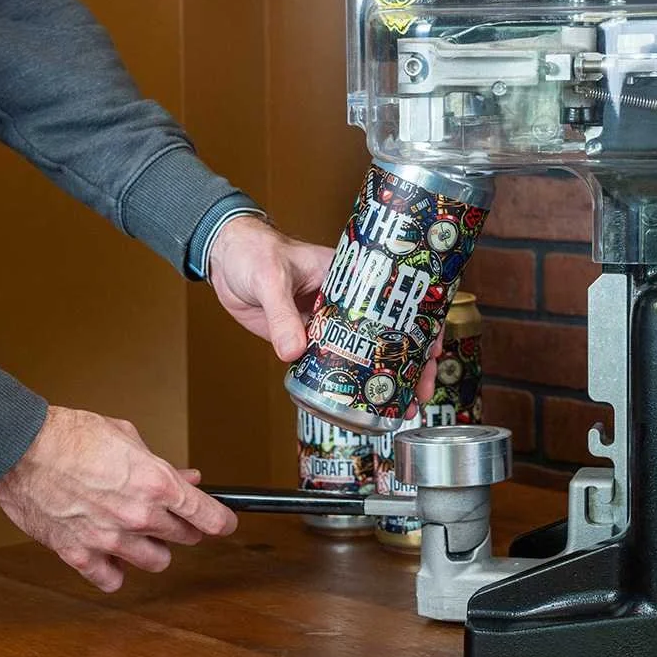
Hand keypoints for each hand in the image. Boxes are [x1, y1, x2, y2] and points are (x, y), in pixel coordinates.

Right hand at [0, 405, 236, 591]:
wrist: (20, 449)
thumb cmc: (70, 435)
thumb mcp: (127, 437)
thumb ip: (160, 464)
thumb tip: (185, 477)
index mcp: (155, 483)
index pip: (207, 515)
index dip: (222, 521)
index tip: (225, 523)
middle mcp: (137, 516)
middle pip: (184, 538)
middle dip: (184, 527)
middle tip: (174, 516)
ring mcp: (109, 539)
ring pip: (155, 562)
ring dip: (154, 549)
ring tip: (141, 534)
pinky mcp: (79, 555)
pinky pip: (110, 579)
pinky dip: (114, 570)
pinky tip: (111, 555)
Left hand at [208, 215, 439, 404]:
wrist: (224, 258)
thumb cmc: (253, 251)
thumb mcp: (271, 278)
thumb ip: (281, 314)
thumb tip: (293, 351)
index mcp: (348, 276)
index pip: (394, 299)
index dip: (419, 324)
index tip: (433, 349)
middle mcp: (344, 300)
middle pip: (386, 333)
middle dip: (408, 363)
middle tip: (420, 391)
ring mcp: (326, 321)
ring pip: (361, 351)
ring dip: (379, 377)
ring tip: (398, 404)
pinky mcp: (305, 337)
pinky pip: (329, 361)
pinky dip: (345, 380)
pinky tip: (357, 400)